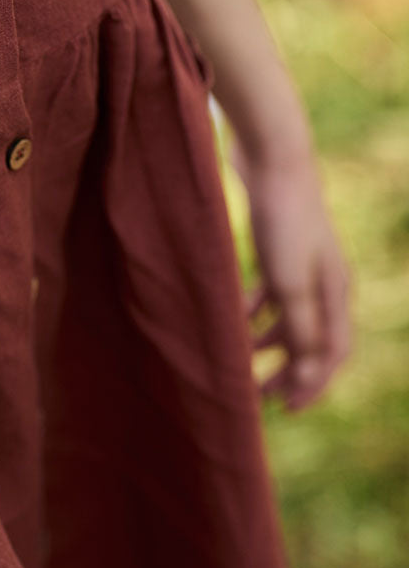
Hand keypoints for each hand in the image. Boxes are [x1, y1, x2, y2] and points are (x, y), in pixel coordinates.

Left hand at [229, 138, 352, 410]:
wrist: (273, 158)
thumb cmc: (284, 222)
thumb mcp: (290, 285)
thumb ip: (300, 331)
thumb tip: (307, 377)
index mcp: (336, 293)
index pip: (332, 353)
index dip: (311, 384)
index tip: (285, 409)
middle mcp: (325, 281)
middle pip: (311, 339)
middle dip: (287, 371)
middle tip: (257, 397)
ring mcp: (303, 263)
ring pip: (289, 318)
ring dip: (269, 344)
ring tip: (241, 361)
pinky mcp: (279, 247)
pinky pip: (271, 293)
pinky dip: (255, 311)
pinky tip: (232, 317)